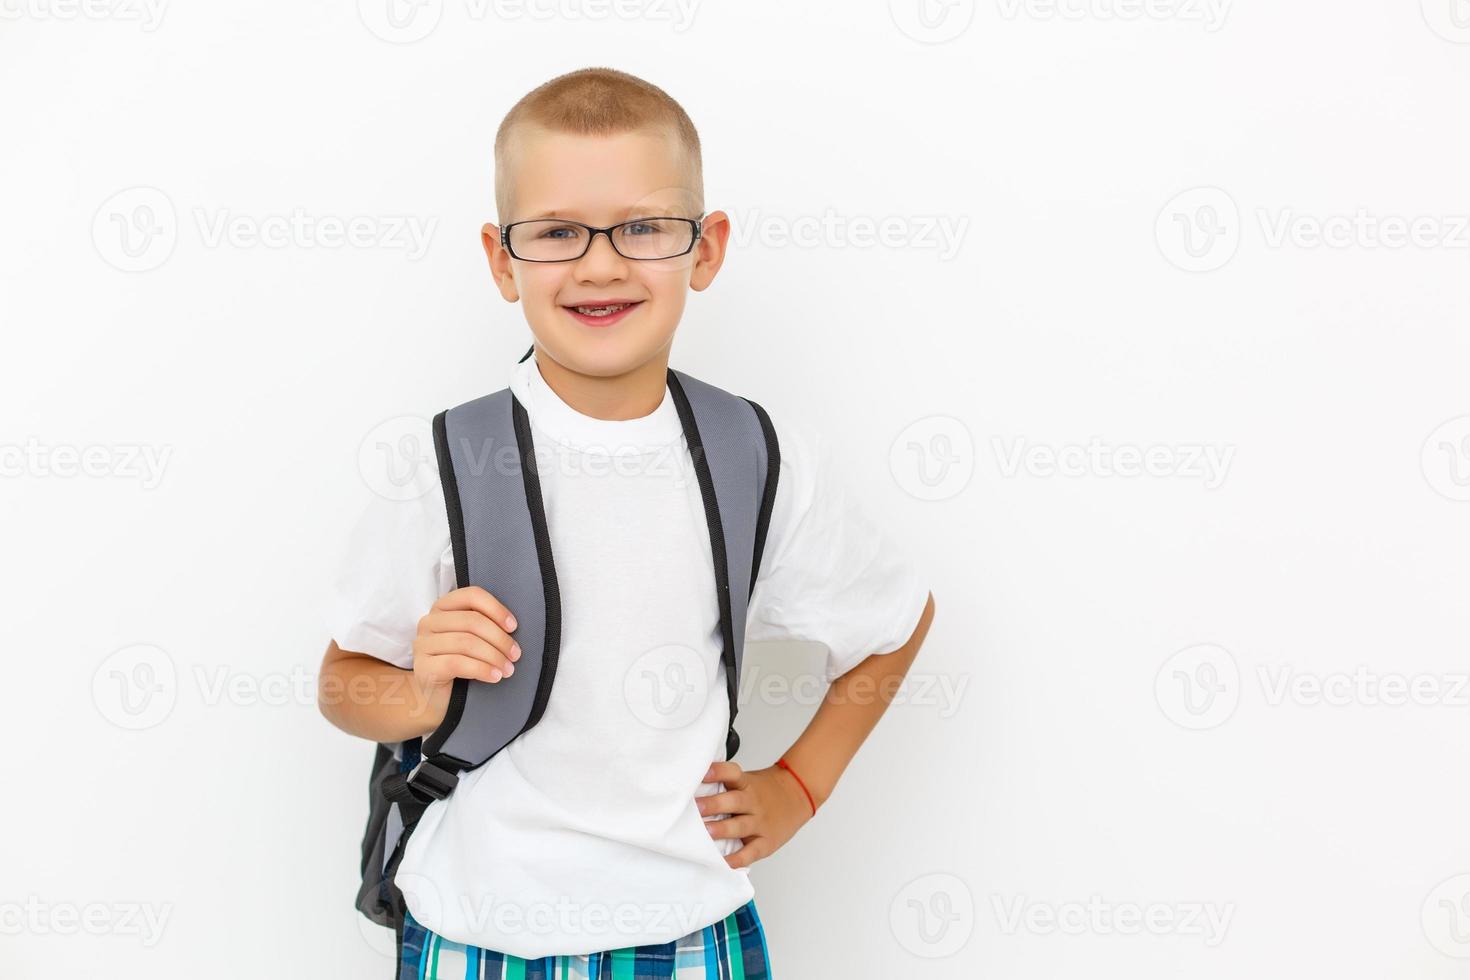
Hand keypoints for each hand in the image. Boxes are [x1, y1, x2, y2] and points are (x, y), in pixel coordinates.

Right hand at [411, 586, 520, 726]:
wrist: (439, 698)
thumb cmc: (462, 664)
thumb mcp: (474, 639)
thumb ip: (485, 626)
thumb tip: (512, 626)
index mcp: (442, 607)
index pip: (472, 596)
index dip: (496, 609)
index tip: (513, 627)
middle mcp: (429, 622)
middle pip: (472, 621)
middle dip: (499, 639)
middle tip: (515, 655)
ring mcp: (423, 644)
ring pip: (466, 642)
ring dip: (494, 656)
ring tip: (508, 669)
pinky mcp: (423, 667)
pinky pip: (457, 663)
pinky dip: (481, 669)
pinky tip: (495, 676)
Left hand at [696, 760, 815, 868]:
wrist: (798, 795)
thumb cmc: (764, 790)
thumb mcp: (747, 780)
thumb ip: (725, 785)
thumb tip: (692, 790)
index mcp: (746, 783)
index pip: (731, 773)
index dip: (717, 772)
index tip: (702, 773)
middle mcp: (753, 801)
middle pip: (733, 801)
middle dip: (713, 805)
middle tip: (696, 808)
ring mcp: (761, 822)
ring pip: (740, 826)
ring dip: (722, 829)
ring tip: (707, 832)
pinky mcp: (766, 842)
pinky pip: (751, 852)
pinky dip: (737, 859)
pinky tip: (724, 862)